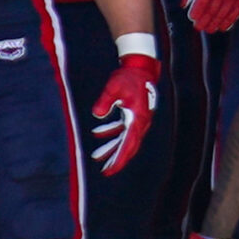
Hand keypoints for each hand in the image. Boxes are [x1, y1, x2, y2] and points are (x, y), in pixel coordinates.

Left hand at [89, 52, 160, 174]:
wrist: (140, 67)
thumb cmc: (129, 77)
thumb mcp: (114, 87)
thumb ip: (105, 101)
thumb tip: (97, 114)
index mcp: (138, 119)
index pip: (129, 144)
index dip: (119, 159)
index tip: (110, 170)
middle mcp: (141, 122)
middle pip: (129, 146)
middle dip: (117, 159)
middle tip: (105, 171)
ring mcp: (138, 119)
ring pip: (125, 138)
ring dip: (112, 147)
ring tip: (98, 156)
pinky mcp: (134, 113)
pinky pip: (123, 128)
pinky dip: (111, 132)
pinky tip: (98, 133)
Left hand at [183, 0, 238, 33]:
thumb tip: (184, 5)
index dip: (198, 9)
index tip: (193, 17)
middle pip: (214, 6)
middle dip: (206, 19)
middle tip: (199, 27)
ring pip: (225, 10)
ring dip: (216, 22)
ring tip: (209, 29)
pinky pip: (236, 11)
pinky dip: (229, 21)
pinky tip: (222, 27)